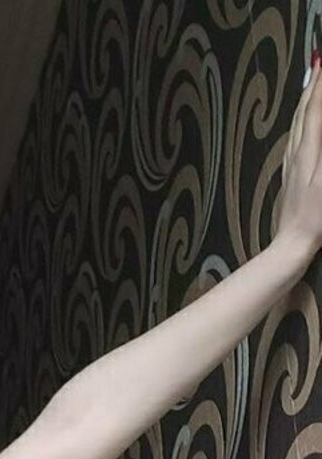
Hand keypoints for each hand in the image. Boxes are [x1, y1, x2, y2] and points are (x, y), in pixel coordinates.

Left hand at [275, 57, 321, 260]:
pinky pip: (294, 140)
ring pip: (297, 125)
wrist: (290, 246)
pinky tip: (300, 126)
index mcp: (309, 152)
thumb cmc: (315, 217)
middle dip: (314, 86)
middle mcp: (297, 154)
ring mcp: (291, 166)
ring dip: (305, 101)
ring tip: (311, 84)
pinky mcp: (289, 177)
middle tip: (321, 62)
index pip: (316, 109)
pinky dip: (300, 123)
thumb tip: (321, 119)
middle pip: (304, 112)